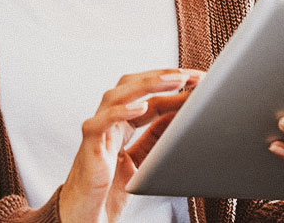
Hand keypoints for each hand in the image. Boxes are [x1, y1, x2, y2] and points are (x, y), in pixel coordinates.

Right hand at [57, 68, 204, 222]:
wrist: (84, 214)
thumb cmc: (107, 189)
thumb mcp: (142, 159)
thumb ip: (156, 138)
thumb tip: (180, 116)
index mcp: (121, 124)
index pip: (149, 97)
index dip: (173, 87)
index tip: (199, 81)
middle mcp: (108, 122)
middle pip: (132, 86)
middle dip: (162, 77)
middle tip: (190, 74)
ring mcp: (97, 131)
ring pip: (116, 95)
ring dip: (147, 85)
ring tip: (173, 81)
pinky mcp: (89, 146)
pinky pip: (101, 122)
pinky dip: (120, 112)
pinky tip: (140, 106)